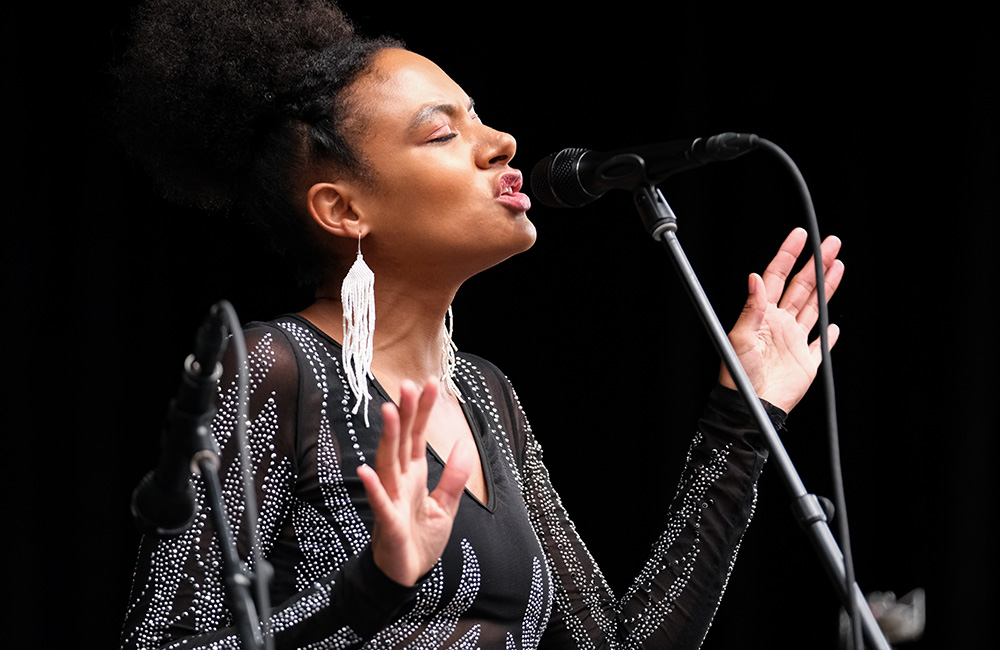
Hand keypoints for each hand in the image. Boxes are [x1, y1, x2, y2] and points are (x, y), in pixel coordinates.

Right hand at [357, 378, 473, 585]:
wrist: (406, 576)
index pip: (419, 436)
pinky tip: (366, 469)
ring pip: (388, 463)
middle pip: (402, 441)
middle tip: (408, 385)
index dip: (424, 411)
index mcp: (414, 476)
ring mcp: (391, 500)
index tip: (431, 383)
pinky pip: (380, 503)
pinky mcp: (388, 524)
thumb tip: (464, 443)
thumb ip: (454, 476)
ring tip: (389, 411)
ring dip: (388, 438)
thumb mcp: (446, 506)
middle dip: (406, 413)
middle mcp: (400, 482)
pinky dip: (374, 487)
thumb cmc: (420, 540)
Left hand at [720, 227, 843, 412]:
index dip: (788, 255)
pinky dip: (829, 336)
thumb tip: (755, 278)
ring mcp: (794, 342)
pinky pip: (820, 346)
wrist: (750, 407)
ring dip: (826, 287)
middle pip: (802, 287)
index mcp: (763, 316)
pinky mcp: (806, 363)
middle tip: (831, 242)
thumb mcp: (740, 338)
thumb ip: (752, 308)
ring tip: (838, 265)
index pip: (777, 277)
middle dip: (816, 263)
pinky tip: (834, 326)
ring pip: (814, 308)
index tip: (799, 235)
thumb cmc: (738, 375)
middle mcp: (780, 324)